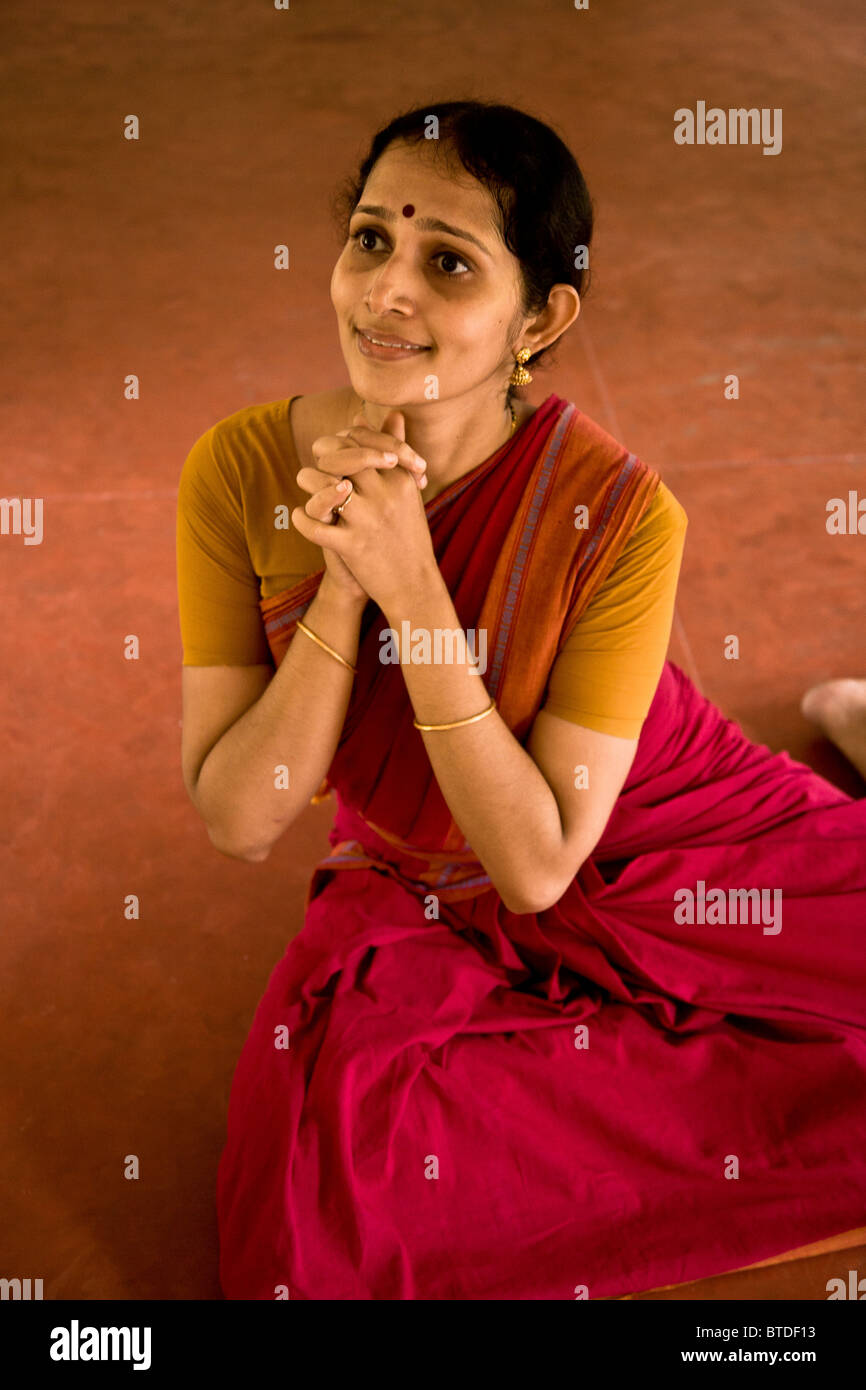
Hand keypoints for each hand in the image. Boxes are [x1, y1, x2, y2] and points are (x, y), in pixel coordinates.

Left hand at [291, 410, 439, 614]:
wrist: (414, 584)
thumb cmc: (408, 534)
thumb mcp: (408, 490)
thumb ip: (398, 451)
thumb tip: (393, 413)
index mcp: (398, 478)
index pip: (360, 442)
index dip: (339, 442)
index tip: (331, 450)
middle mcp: (384, 495)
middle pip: (339, 456)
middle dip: (321, 457)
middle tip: (315, 465)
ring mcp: (367, 520)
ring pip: (321, 486)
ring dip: (307, 483)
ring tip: (306, 488)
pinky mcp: (352, 546)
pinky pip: (314, 526)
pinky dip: (301, 520)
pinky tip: (299, 517)